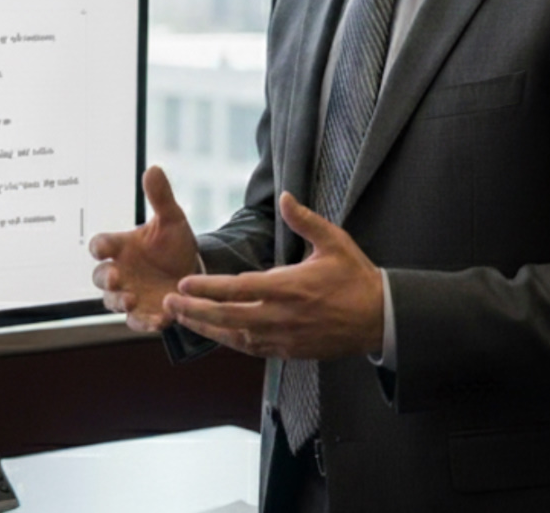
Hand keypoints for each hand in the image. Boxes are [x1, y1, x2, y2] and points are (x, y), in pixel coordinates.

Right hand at [88, 166, 199, 331]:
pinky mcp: (144, 313)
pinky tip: (158, 320)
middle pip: (100, 276)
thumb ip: (160, 197)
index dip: (100, 246)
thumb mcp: (172, 220)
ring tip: (130, 299)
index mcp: (122, 247)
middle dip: (105, 278)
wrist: (194, 273)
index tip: (103, 248)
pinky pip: (136, 321)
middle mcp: (120, 271)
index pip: (100, 245)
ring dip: (118, 301)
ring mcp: (130, 294)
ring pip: (112, 301)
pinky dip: (143, 322)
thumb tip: (153, 168)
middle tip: (116, 277)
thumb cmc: (174, 245)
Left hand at [164, 192, 383, 359]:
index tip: (185, 281)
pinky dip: (228, 341)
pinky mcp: (289, 351)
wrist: (379, 319)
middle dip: (196, 309)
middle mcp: (284, 316)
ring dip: (206, 328)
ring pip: (236, 337)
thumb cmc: (355, 277)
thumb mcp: (335, 242)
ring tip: (180, 317)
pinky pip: (251, 349)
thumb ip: (306, 220)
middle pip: (229, 317)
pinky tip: (212, 332)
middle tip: (170, 300)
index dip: (209, 287)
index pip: (241, 288)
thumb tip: (285, 197)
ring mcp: (285, 337)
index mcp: (292, 287)